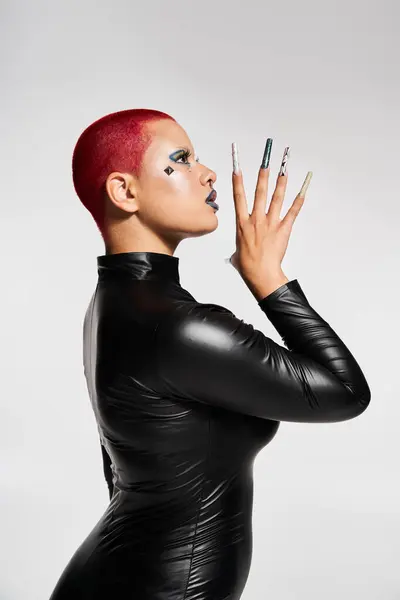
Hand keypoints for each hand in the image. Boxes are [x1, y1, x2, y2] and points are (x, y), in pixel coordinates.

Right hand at [229, 151, 309, 285]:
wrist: (260, 274)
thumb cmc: (247, 266)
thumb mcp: (237, 256)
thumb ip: (237, 251)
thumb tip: (236, 257)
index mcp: (242, 224)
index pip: (239, 197)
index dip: (237, 181)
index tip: (237, 167)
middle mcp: (256, 220)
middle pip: (260, 192)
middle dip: (263, 174)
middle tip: (266, 160)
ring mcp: (270, 223)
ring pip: (276, 198)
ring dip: (281, 182)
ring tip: (284, 168)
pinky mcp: (283, 230)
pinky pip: (292, 213)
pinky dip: (299, 201)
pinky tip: (304, 190)